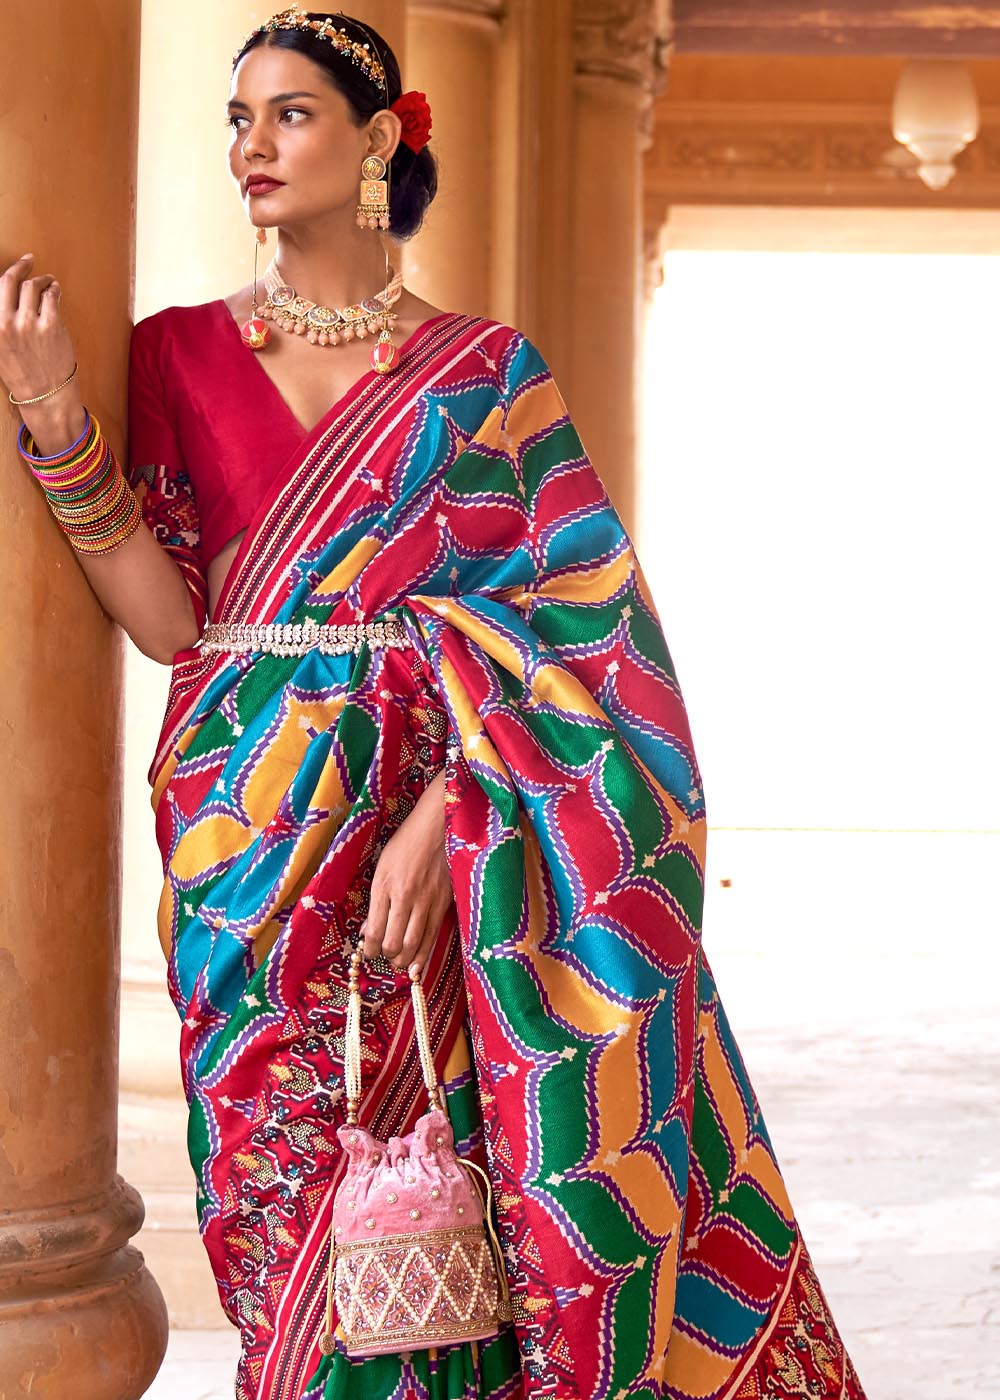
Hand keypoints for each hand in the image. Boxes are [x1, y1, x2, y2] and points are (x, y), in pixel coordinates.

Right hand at [0, 254, 76, 401]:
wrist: (44, 395)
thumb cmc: (21, 374)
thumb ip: (0, 324)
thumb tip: (4, 305)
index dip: (4, 274)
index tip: (11, 268)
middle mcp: (6, 322)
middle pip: (10, 280)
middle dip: (20, 266)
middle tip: (28, 261)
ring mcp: (30, 323)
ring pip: (33, 286)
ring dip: (41, 279)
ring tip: (47, 280)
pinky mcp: (52, 326)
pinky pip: (52, 296)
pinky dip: (54, 289)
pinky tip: (55, 290)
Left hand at [362, 769, 452, 975]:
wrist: (438, 828)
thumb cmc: (406, 844)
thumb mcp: (382, 867)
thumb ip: (376, 899)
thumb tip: (369, 929)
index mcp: (385, 886)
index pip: (374, 931)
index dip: (368, 949)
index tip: (368, 952)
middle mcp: (405, 897)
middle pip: (393, 942)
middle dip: (386, 956)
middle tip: (384, 956)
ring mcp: (427, 902)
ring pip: (414, 944)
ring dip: (404, 960)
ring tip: (398, 963)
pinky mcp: (444, 904)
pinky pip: (433, 936)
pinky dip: (424, 956)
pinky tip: (417, 967)